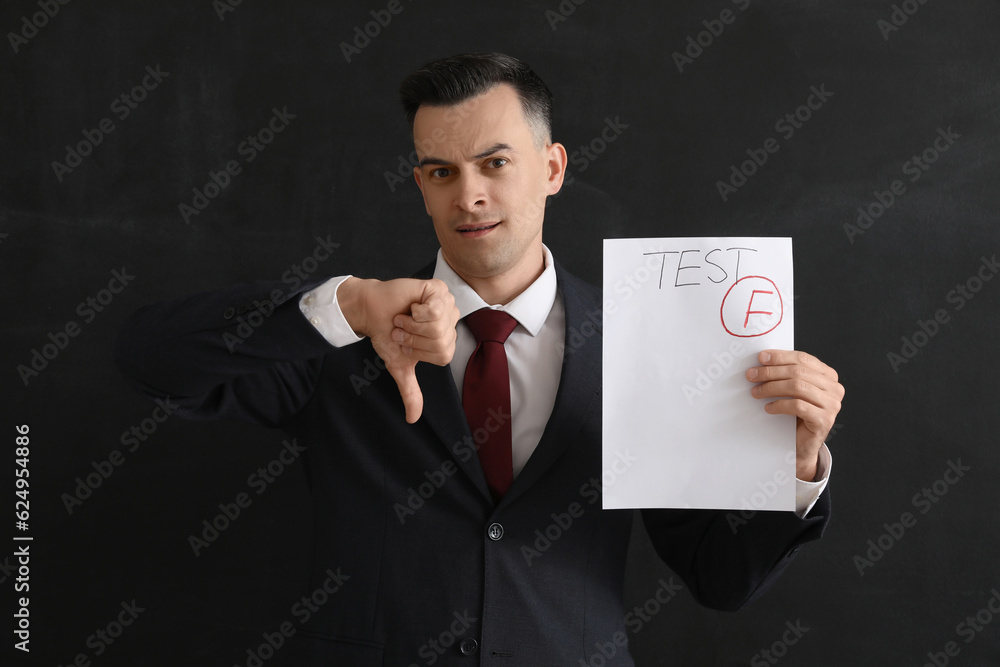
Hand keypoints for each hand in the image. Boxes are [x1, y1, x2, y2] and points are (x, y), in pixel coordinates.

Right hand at [338, 277, 458, 422]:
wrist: (371, 312)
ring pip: (437, 327)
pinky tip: (410, 307)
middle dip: (413, 338)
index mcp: (447, 338)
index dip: (419, 351)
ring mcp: (447, 303)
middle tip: (402, 329)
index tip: (405, 341)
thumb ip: (410, 391)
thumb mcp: (400, 365)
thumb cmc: (386, 334)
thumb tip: (413, 419)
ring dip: (412, 325)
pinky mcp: (438, 289)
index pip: (443, 355)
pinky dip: (415, 312)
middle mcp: (451, 320)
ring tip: (404, 319)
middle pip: (441, 341)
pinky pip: (434, 310)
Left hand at [745, 350, 844, 480]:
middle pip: (798, 372)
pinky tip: (768, 408)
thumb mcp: (793, 390)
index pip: (803, 359)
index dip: (780, 357)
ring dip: (772, 387)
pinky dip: (779, 405)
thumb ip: (787, 374)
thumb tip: (762, 359)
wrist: (802, 444)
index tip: (760, 358)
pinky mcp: (824, 420)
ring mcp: (832, 404)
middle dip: (771, 372)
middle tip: (751, 376)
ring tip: (756, 392)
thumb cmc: (796, 414)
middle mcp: (834, 388)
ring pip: (797, 387)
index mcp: (828, 375)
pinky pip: (798, 406)